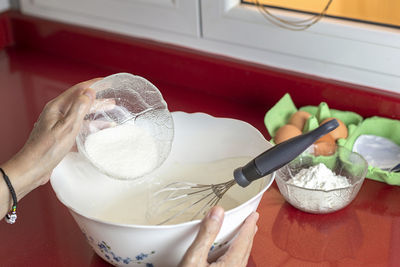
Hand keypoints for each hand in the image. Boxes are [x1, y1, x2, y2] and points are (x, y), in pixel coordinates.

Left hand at [1, 78, 98, 202]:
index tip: (105, 82)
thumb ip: (79, 108)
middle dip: (96, 101)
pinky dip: (89, 128)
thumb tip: (89, 92)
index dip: (92, 85)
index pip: (77, 90)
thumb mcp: (67, 127)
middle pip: (79, 102)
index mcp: (56, 108)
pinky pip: (77, 128)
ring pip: (80, 116)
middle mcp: (56, 114)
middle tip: (111, 102)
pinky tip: (97, 133)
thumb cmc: (47, 149)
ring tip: (109, 116)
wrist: (33, 168)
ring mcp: (57, 125)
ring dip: (95, 116)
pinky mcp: (59, 136)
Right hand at [180, 206, 258, 266]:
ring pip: (241, 259)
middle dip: (249, 234)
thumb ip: (206, 235)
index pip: (244, 241)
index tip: (253, 215)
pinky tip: (229, 255)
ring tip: (245, 235)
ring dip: (244, 244)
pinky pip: (234, 265)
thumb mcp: (194, 259)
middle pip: (246, 250)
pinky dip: (236, 254)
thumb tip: (217, 213)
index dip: (249, 226)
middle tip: (253, 222)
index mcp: (231, 266)